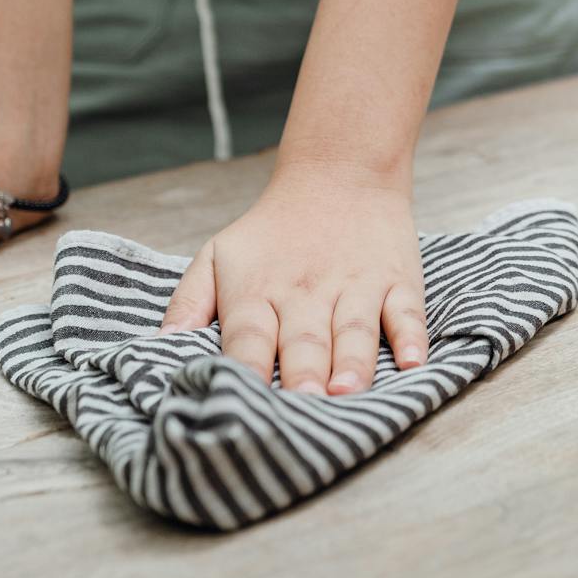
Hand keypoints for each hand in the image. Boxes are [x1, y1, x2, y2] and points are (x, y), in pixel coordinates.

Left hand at [158, 164, 429, 394]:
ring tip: (347, 392)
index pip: (248, 335)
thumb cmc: (273, 230)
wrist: (340, 173)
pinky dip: (412, 337)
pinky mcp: (397, 280)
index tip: (239, 401)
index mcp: (258, 291)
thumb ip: (189, 302)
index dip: (244, 367)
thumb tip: (163, 344)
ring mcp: (356, 287)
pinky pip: (407, 312)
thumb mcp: (218, 254)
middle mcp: (307, 293)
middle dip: (302, 374)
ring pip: (355, 330)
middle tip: (301, 404)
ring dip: (353, 363)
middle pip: (303, 340)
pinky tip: (414, 362)